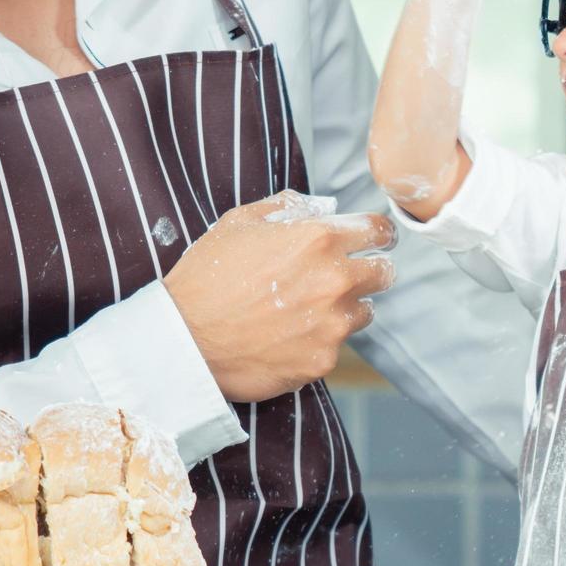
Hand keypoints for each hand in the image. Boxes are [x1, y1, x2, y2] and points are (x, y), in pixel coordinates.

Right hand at [164, 192, 396, 402]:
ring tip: (307, 310)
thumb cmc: (205, 278)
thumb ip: (284, 208)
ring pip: (364, 311)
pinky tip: (290, 337)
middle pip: (383, 272)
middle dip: (369, 270)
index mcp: (319, 240)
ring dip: (345, 308)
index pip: (378, 231)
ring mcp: (332, 324)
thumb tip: (314, 206)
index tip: (378, 240)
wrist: (183, 341)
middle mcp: (335, 280)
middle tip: (344, 277)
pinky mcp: (324, 359)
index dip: (379, 234)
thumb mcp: (238, 224)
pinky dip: (321, 341)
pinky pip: (337, 345)